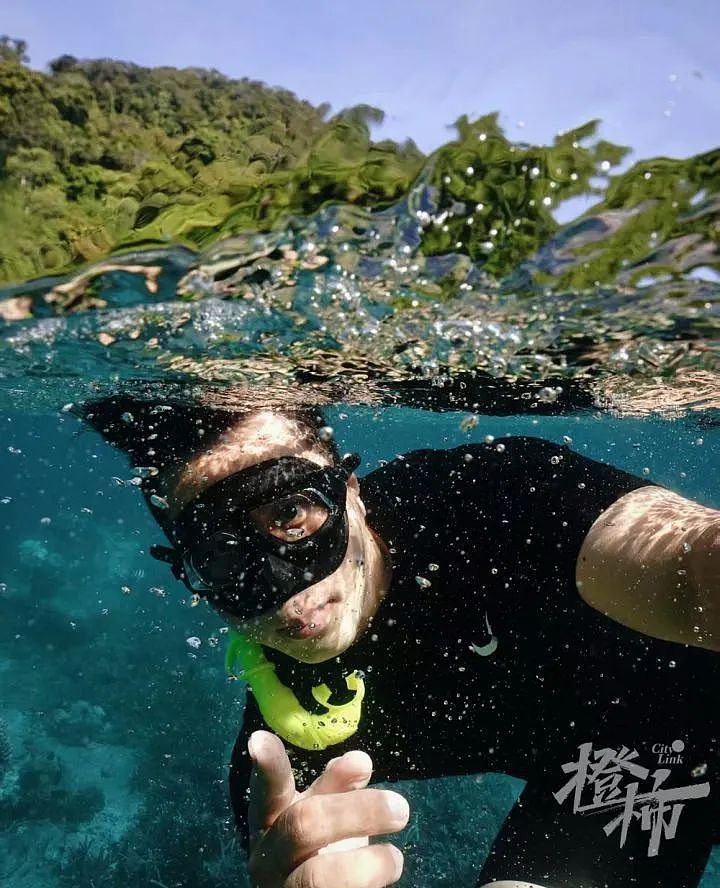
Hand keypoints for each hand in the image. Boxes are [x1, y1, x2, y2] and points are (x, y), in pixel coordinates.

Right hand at [247, 730, 408, 887]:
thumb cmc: (317, 850)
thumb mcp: (324, 814)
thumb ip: (338, 788)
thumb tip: (360, 761)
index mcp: (269, 821)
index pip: (268, 790)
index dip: (267, 767)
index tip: (260, 738)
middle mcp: (267, 857)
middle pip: (305, 825)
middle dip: (357, 812)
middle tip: (400, 808)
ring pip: (318, 877)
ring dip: (368, 865)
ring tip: (393, 858)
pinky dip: (369, 887)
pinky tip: (383, 879)